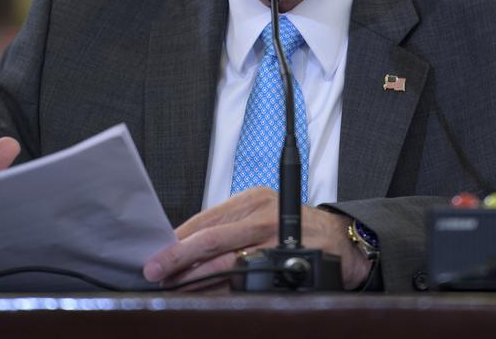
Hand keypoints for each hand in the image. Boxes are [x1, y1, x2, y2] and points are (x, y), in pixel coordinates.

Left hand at [141, 187, 369, 290]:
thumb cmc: (297, 227)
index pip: (204, 218)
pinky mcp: (286, 260)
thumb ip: (229, 226)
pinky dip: (224, 290)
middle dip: (178, 258)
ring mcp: (275, 239)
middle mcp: (263, 216)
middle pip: (211, 238)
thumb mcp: (263, 213)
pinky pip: (247, 279)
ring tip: (175, 287)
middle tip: (156, 271)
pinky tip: (208, 295)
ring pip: (226, 262)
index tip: (155, 252)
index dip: (177, 238)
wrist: (341, 240)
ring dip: (196, 278)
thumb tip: (184, 246)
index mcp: (252, 200)